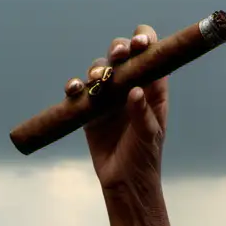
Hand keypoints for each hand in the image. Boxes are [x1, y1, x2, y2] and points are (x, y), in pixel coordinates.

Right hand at [62, 25, 166, 190]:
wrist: (124, 183)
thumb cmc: (144, 159)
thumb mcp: (149, 137)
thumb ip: (143, 114)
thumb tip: (136, 91)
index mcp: (151, 89)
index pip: (149, 55)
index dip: (144, 41)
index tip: (139, 44)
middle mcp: (130, 86)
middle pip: (121, 54)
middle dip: (119, 48)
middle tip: (118, 56)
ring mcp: (109, 95)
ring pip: (100, 69)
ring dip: (97, 69)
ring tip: (98, 81)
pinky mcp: (90, 108)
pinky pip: (80, 90)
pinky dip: (75, 86)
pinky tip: (75, 90)